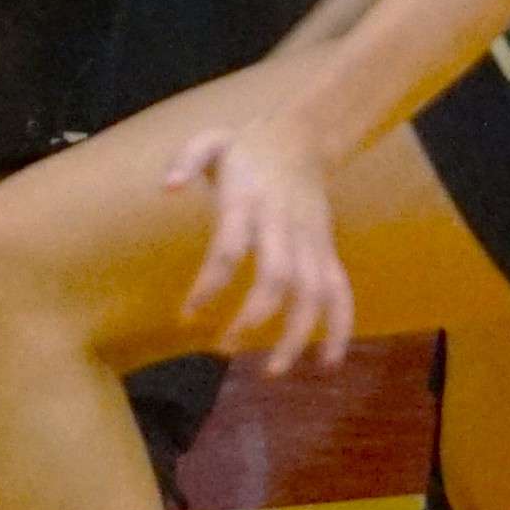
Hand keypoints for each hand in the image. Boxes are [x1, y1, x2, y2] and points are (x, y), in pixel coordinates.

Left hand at [170, 104, 356, 372]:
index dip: (210, 284)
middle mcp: (284, 223)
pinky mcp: (327, 249)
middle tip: (225, 349)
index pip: (231, 248)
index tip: (188, 316)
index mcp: (250, 200)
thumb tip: (167, 189)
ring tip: (273, 371)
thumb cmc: (246, 149)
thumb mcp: (210, 140)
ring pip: (313, 292)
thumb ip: (187, 159)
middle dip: (254, 317)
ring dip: (298, 335)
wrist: (302, 138)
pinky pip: (341, 291)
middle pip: (278, 277)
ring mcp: (312, 239)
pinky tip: (328, 363)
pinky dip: (341, 327)